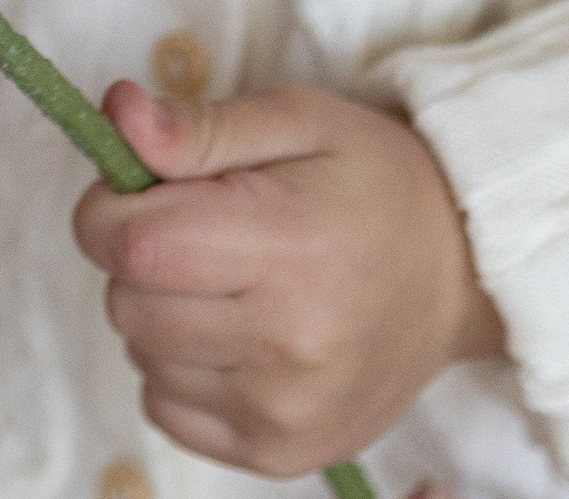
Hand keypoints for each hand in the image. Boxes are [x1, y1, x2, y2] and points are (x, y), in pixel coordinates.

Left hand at [73, 80, 503, 481]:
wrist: (460, 275)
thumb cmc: (371, 181)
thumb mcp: (296, 120)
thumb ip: (199, 125)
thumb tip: (117, 115)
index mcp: (289, 247)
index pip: (132, 243)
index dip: (108, 207)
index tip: (136, 186)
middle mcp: (287, 344)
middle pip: (128, 303)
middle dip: (141, 255)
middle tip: (202, 229)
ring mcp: (284, 412)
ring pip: (142, 357)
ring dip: (162, 312)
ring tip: (230, 280)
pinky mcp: (281, 453)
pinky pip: (165, 410)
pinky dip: (180, 368)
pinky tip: (236, 332)